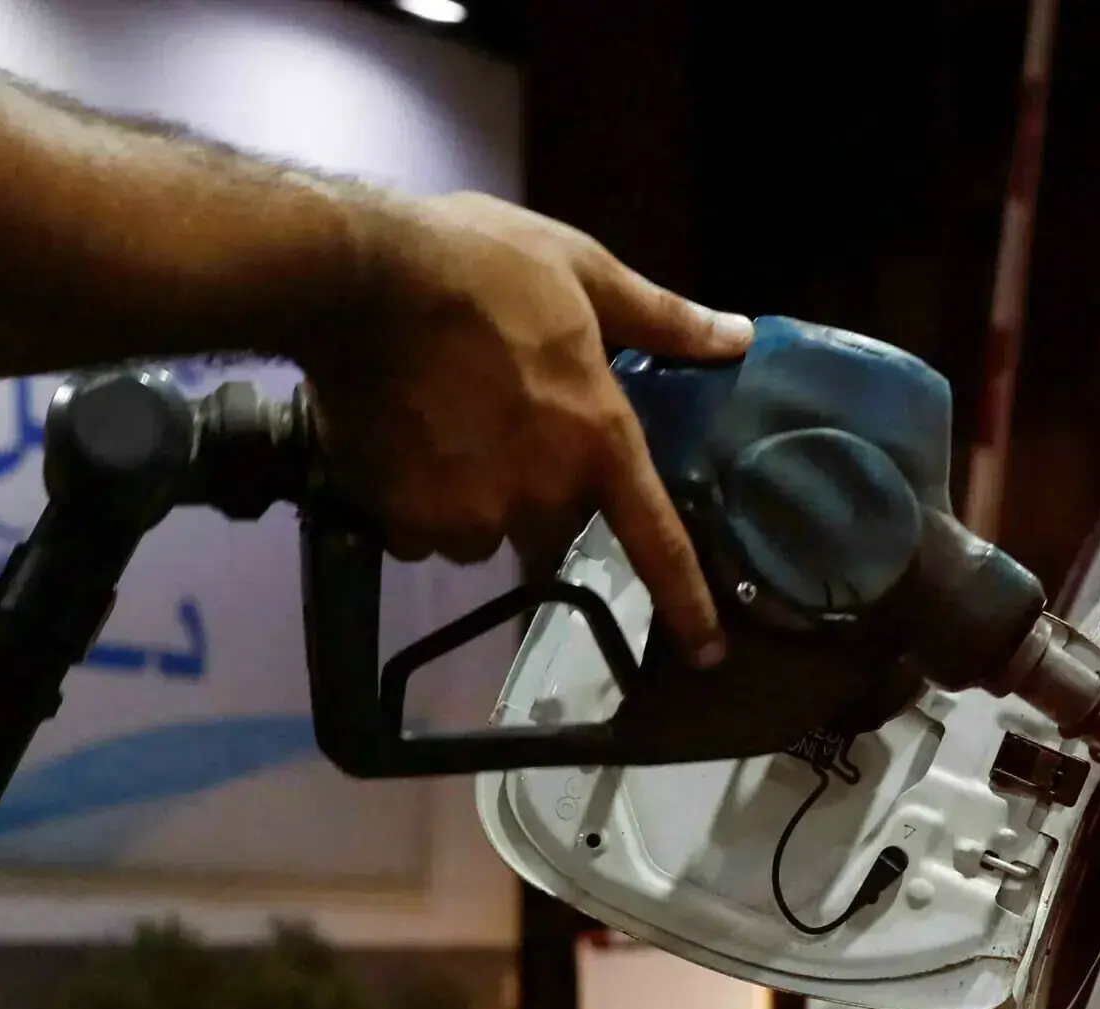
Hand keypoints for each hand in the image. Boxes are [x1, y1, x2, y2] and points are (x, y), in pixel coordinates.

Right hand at [299, 192, 751, 666]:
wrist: (361, 277)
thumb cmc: (482, 263)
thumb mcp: (585, 270)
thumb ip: (663, 317)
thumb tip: (738, 338)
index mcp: (599, 440)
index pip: (655, 541)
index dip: (686, 603)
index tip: (706, 654)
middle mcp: (543, 493)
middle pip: (551, 527)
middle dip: (533, 490)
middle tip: (499, 422)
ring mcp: (473, 514)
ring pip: (481, 532)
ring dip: (470, 498)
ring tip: (440, 426)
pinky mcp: (405, 520)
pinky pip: (418, 533)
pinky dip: (412, 503)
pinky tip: (398, 444)